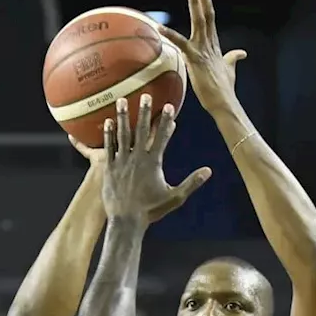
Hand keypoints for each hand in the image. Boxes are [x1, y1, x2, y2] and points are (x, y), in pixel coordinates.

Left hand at [100, 93, 210, 219]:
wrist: (126, 221)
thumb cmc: (151, 210)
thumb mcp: (175, 197)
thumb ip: (192, 182)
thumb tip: (209, 171)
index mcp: (153, 163)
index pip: (162, 137)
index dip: (166, 121)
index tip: (169, 106)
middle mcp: (137, 158)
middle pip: (141, 130)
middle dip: (144, 111)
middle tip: (145, 95)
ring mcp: (122, 162)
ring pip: (123, 134)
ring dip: (122, 116)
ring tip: (121, 100)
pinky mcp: (110, 168)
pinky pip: (109, 146)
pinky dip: (108, 133)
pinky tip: (107, 121)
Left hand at [157, 0, 245, 112]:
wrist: (224, 101)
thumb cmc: (224, 88)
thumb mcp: (230, 69)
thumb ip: (233, 58)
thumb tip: (242, 53)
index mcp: (214, 44)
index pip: (210, 17)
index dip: (206, 1)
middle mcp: (209, 43)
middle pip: (206, 14)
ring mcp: (202, 49)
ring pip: (199, 20)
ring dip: (195, 3)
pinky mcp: (194, 59)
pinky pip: (181, 44)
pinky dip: (170, 35)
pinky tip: (159, 28)